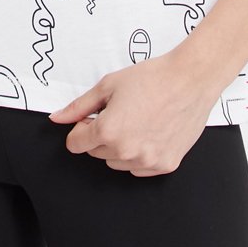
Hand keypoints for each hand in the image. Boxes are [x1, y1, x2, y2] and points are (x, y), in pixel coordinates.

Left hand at [47, 50, 218, 175]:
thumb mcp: (109, 85)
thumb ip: (79, 105)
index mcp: (108, 131)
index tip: (90, 118)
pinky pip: (139, 168)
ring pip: (117, 163)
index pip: (76, 144)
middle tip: (119, 112)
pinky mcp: (164, 165)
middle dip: (101, 134)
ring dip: (120, 146)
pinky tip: (150, 131)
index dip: (81, 128)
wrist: (190, 80)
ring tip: (136, 120)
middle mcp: (126, 151)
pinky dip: (140, 154)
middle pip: (96, 152)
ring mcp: (146, 161)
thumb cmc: (153, 78)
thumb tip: (57, 118)